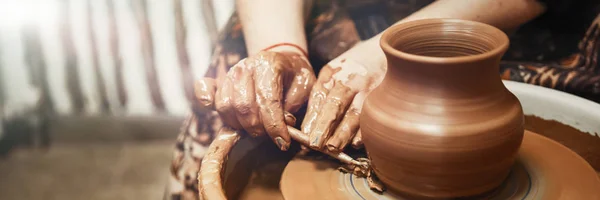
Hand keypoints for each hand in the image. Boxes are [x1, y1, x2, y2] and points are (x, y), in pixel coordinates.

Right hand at [193, 49, 315, 150]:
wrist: (283, 61)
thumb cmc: (295, 76)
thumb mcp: (306, 86)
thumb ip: (295, 104)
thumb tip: (283, 123)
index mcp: (269, 64)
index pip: (268, 100)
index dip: (275, 126)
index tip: (283, 143)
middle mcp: (246, 66)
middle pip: (243, 107)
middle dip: (258, 129)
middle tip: (271, 135)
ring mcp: (230, 73)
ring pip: (226, 107)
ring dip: (240, 125)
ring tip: (257, 127)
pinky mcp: (220, 81)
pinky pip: (206, 92)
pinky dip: (206, 102)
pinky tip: (217, 111)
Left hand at [301, 57, 383, 151]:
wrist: (382, 51)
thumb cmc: (351, 68)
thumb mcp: (331, 73)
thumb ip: (320, 97)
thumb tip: (307, 129)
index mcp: (333, 74)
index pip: (319, 97)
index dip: (312, 118)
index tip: (305, 135)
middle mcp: (351, 80)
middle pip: (336, 104)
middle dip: (325, 125)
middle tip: (315, 144)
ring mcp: (369, 89)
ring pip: (355, 113)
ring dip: (343, 133)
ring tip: (333, 147)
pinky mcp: (383, 98)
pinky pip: (373, 117)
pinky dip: (364, 132)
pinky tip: (356, 143)